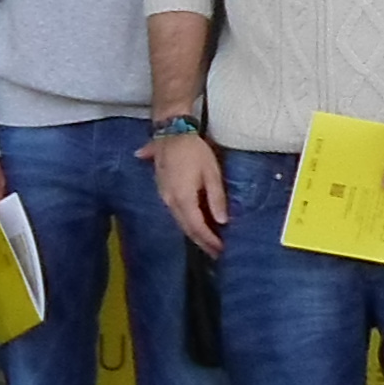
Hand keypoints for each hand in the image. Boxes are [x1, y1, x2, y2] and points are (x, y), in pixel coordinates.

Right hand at [146, 129, 226, 257]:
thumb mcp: (211, 172)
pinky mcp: (161, 189)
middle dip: (201, 241)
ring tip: (207, 240)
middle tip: (215, 253)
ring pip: (179, 221)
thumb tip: (222, 221)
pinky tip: (193, 222)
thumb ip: (216, 198)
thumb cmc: (194, 150)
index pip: (197, 227)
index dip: (209, 241)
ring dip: (193, 232)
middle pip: (186, 228)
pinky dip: (185, 221)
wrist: (171, 131)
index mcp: (183, 198)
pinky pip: (174, 212)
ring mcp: (163, 196)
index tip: (220, 251)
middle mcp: (170, 201)